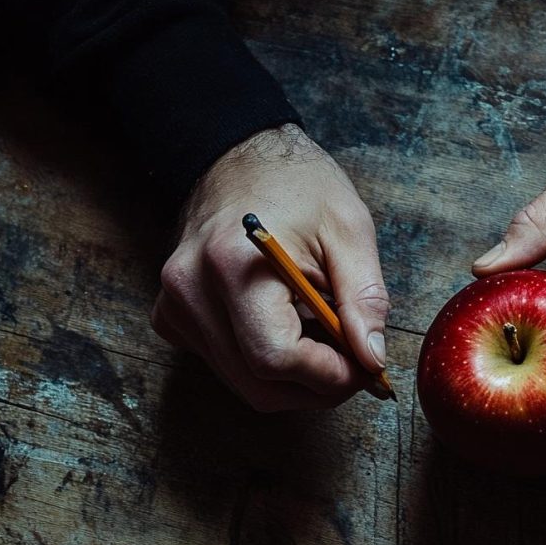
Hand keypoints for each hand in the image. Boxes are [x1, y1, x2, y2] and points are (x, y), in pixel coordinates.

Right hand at [152, 124, 389, 410]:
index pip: (275, 358)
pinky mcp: (174, 318)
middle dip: (317, 387)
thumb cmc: (298, 187)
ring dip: (297, 379)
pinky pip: (229, 368)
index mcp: (232, 265)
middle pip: (259, 386)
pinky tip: (291, 327)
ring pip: (245, 385)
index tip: (366, 368)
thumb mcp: (349, 231)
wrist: (240, 157)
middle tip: (356, 364)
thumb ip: (364, 299)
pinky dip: (268, 364)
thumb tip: (371, 359)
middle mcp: (191, 291)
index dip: (329, 376)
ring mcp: (175, 308)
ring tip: (327, 337)